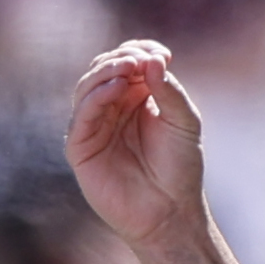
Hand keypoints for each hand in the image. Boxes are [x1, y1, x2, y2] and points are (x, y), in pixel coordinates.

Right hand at [65, 41, 206, 257]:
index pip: (128, 61)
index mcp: (135, 98)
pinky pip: (81, 115)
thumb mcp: (184, 121)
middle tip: (141, 60)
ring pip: (87, 87)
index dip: (141, 51)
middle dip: (122, 58)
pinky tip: (115, 88)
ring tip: (128, 68)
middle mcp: (111, 109)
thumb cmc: (179, 168)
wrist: (170, 212)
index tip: (162, 54)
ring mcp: (93, 127)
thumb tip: (151, 60)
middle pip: (104, 68)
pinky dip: (96, 96)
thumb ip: (170, 90)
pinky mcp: (80, 149)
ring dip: (106, 71)